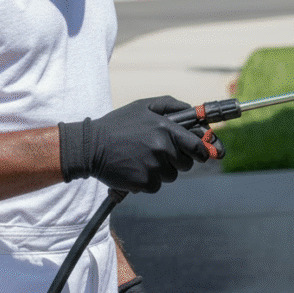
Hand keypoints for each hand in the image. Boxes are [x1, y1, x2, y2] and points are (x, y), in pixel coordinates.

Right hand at [58, 96, 210, 192]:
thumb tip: (195, 112)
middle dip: (177, 160)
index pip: (197, 146)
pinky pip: (156, 186)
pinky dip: (147, 181)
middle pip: (186, 164)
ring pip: (171, 176)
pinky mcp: (144, 182)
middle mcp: (163, 147)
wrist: (90, 146)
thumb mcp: (143, 106)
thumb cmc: (118, 125)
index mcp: (166, 128)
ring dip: (161, 170)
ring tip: (141, 159)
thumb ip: (171, 105)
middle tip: (158, 153)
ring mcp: (154, 166)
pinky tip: (133, 169)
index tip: (203, 154)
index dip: (203, 152)